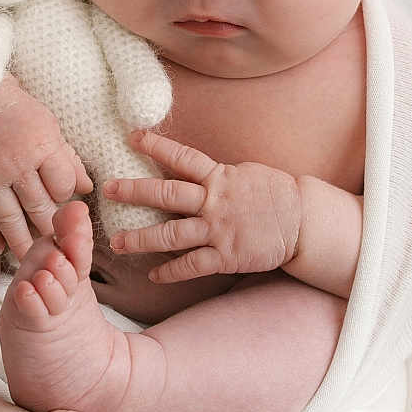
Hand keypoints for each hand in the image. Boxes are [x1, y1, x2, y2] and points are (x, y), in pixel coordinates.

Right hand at [0, 76, 92, 257]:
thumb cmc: (17, 111)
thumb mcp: (49, 127)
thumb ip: (68, 159)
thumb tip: (87, 188)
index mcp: (42, 146)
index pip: (62, 187)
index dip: (65, 199)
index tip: (62, 204)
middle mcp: (16, 163)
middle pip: (37, 207)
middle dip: (47, 230)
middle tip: (53, 248)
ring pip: (8, 217)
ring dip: (19, 241)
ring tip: (28, 257)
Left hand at [101, 129, 299, 282]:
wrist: (304, 222)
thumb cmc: (275, 195)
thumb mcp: (246, 173)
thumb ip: (218, 175)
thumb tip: (192, 170)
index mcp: (220, 177)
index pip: (182, 157)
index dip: (156, 145)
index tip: (132, 137)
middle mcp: (214, 202)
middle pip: (166, 195)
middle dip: (134, 191)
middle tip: (108, 189)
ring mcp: (218, 230)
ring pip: (171, 234)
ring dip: (140, 239)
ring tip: (117, 242)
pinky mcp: (226, 256)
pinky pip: (192, 265)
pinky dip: (170, 272)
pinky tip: (153, 275)